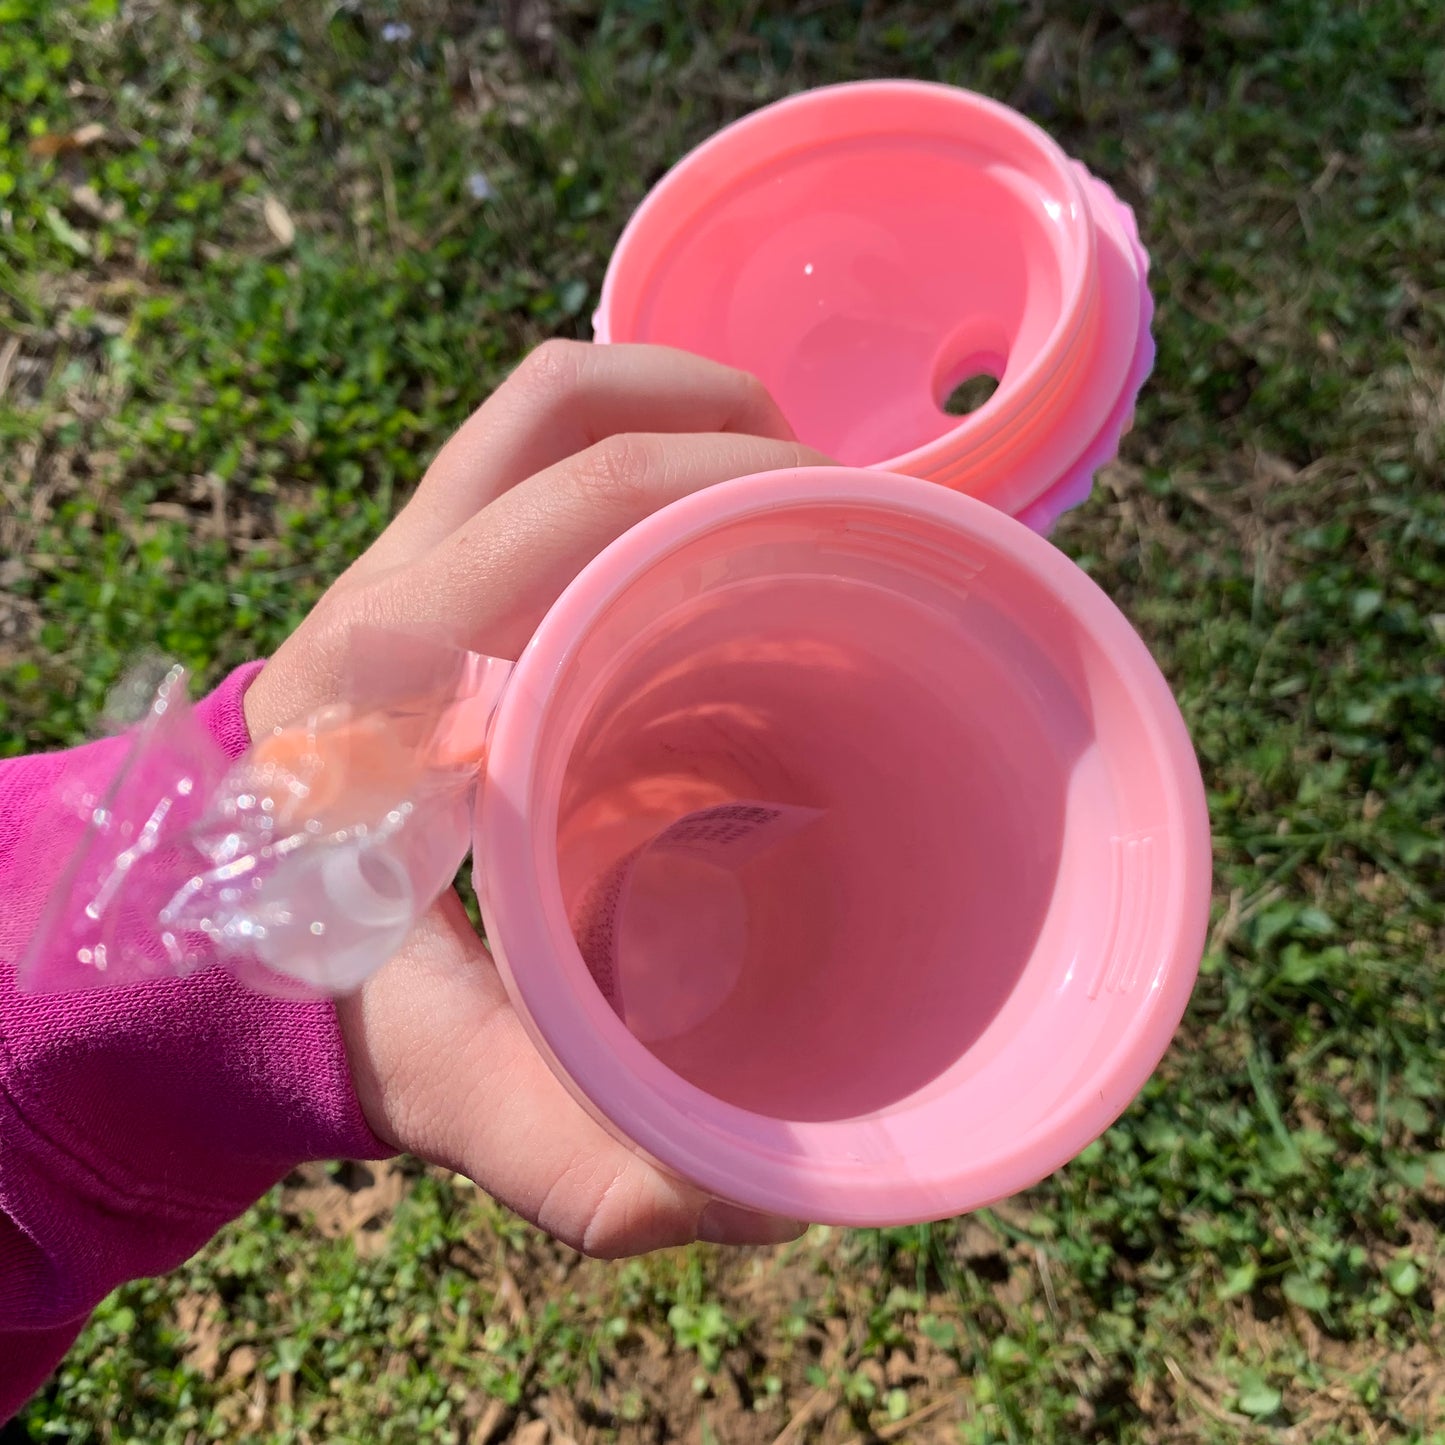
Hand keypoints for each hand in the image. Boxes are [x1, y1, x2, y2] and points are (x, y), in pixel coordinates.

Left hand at [244, 341, 826, 1255]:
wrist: (234, 953)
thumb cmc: (355, 1012)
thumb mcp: (470, 1096)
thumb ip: (596, 1162)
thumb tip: (764, 1193)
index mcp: (386, 706)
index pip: (556, 528)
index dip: (719, 503)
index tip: (842, 552)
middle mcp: (385, 602)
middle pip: (573, 438)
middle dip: (743, 450)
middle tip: (857, 521)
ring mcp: (399, 562)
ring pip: (551, 402)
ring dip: (693, 407)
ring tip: (803, 477)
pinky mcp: (420, 556)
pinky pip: (532, 433)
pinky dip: (644, 425)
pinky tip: (722, 494)